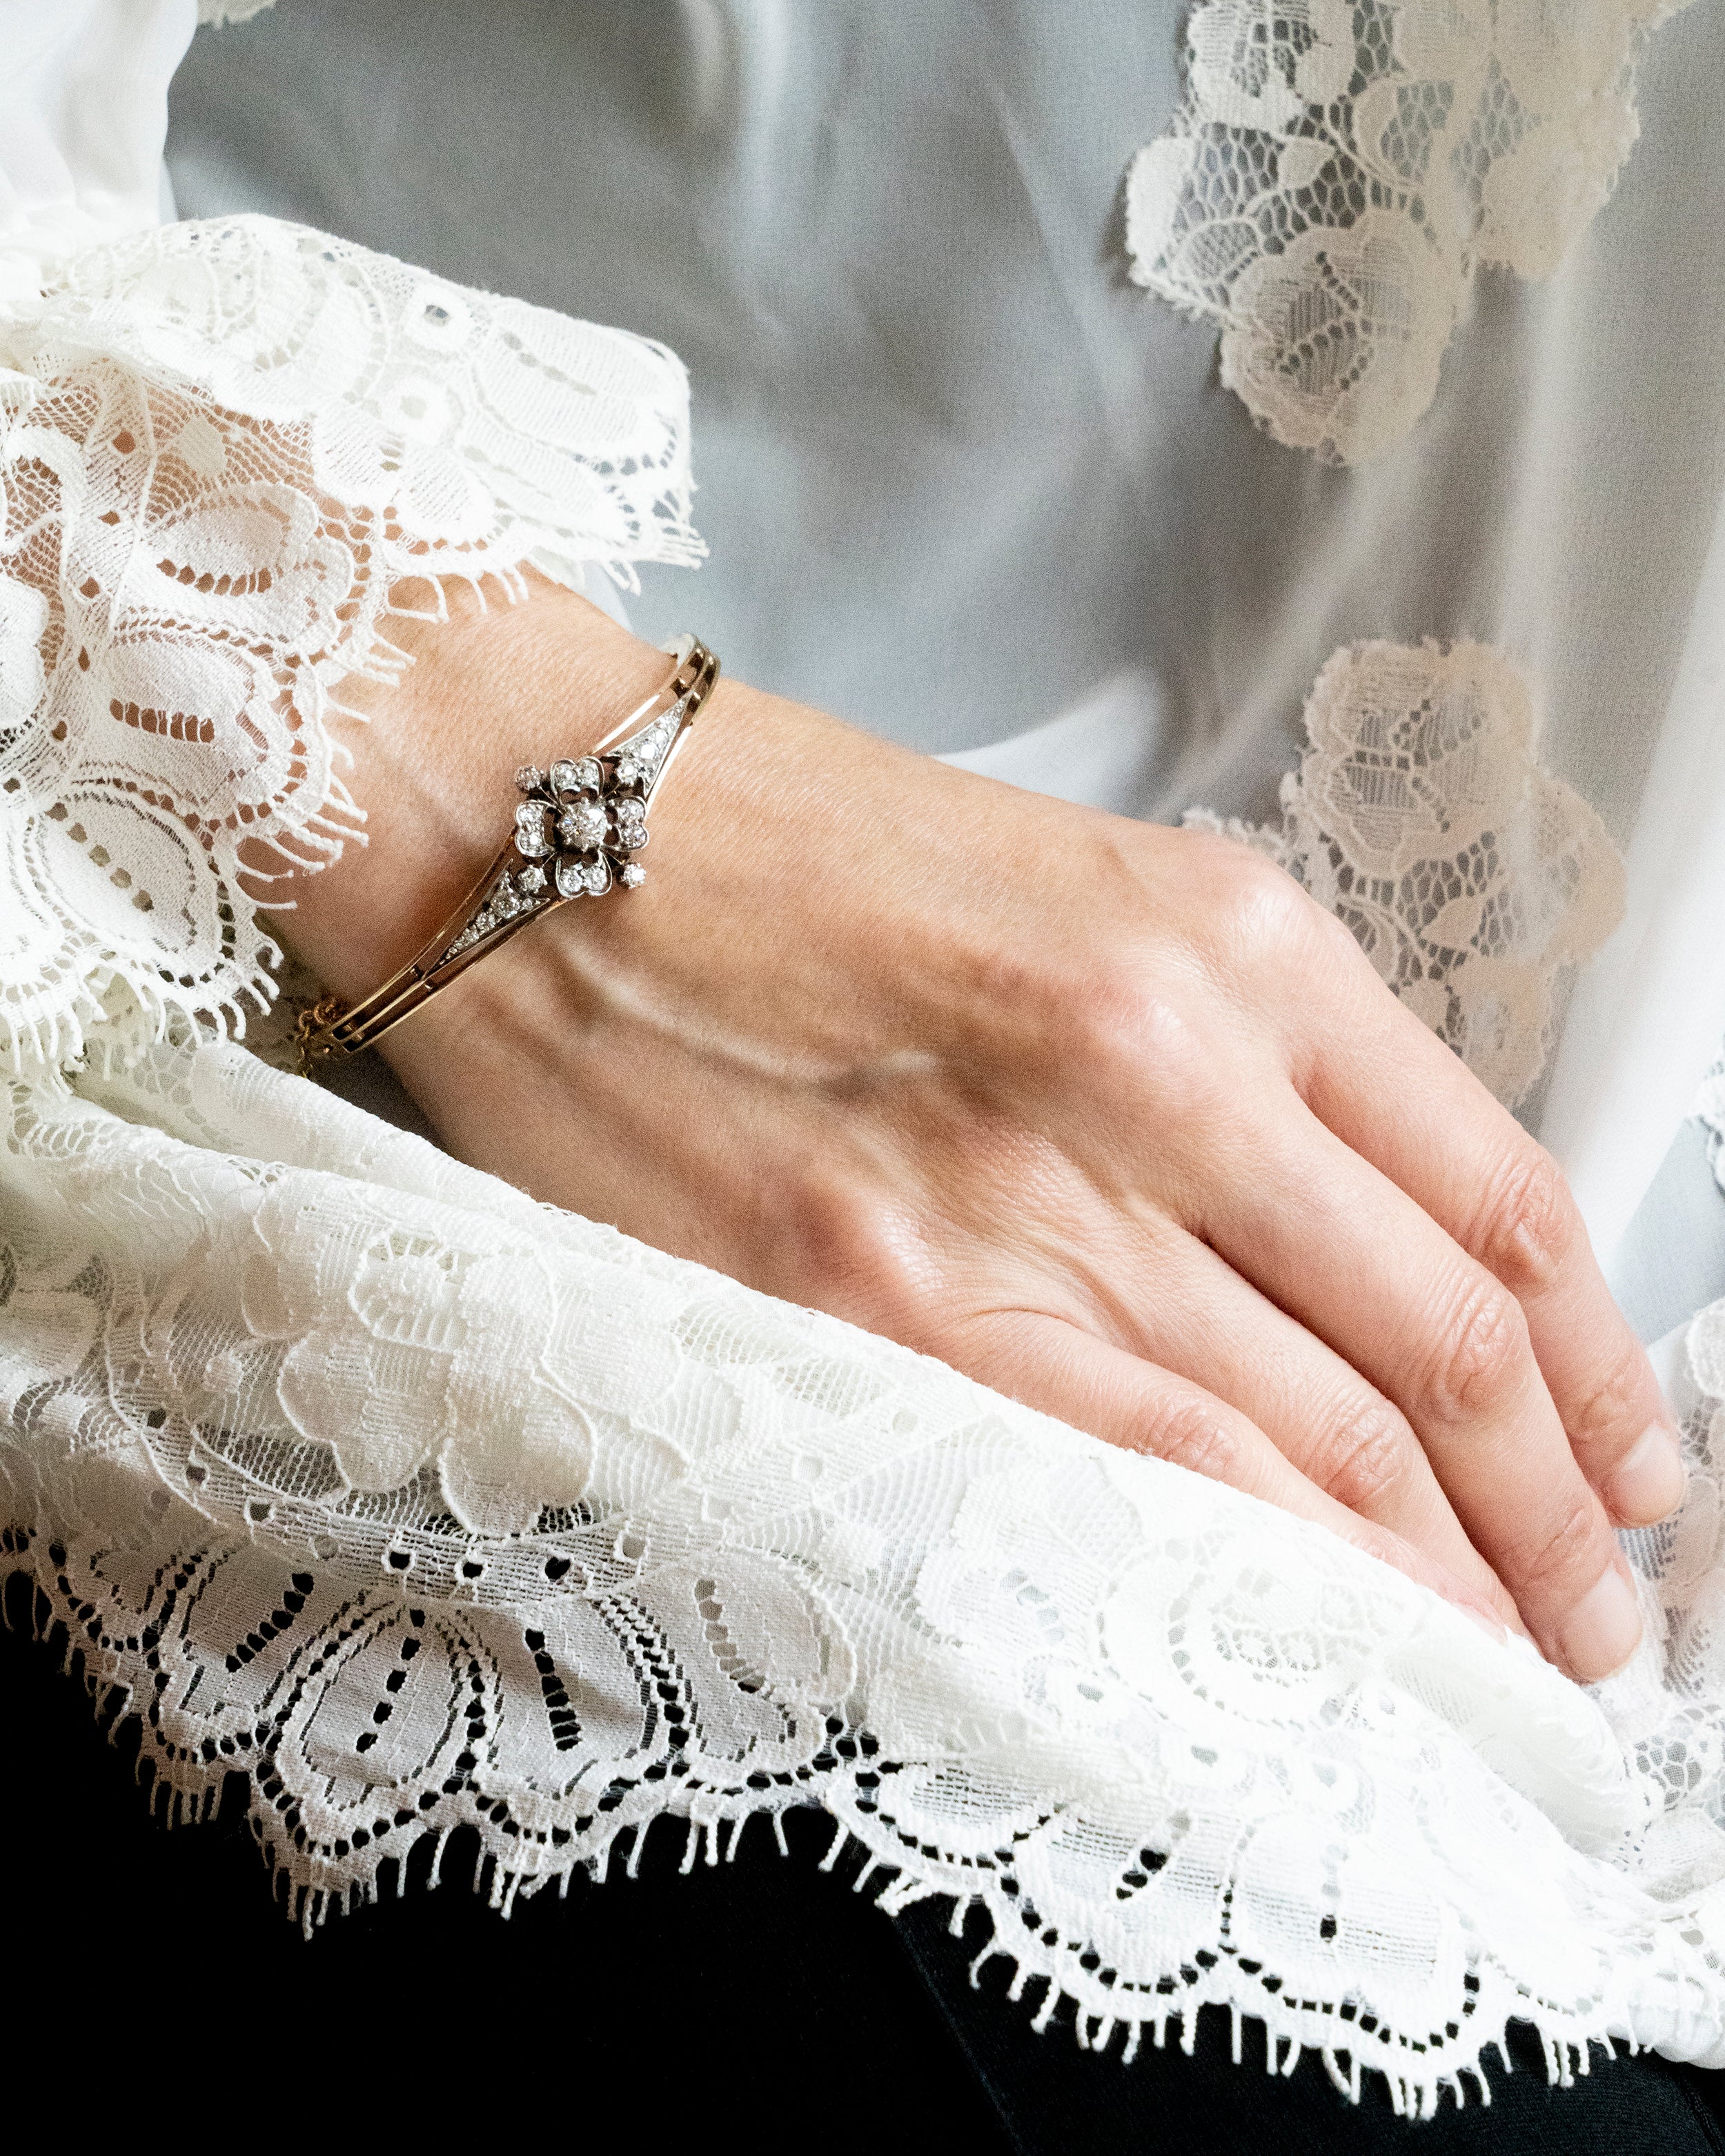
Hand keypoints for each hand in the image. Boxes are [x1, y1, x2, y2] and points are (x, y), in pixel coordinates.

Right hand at [277, 579, 1681, 1680]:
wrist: (548, 832)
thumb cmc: (804, 855)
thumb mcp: (1080, 891)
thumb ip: (1239, 1054)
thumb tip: (1376, 1246)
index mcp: (1224, 942)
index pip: (1493, 1193)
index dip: (1593, 1363)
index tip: (1630, 1461)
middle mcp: (1154, 1068)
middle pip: (1435, 1343)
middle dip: (1555, 1513)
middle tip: (1602, 1615)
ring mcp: (1012, 1201)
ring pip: (1312, 1441)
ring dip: (1448, 1574)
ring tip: (1516, 1662)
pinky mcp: (871, 1309)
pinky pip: (1134, 1479)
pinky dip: (1270, 1580)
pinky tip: (1343, 1644)